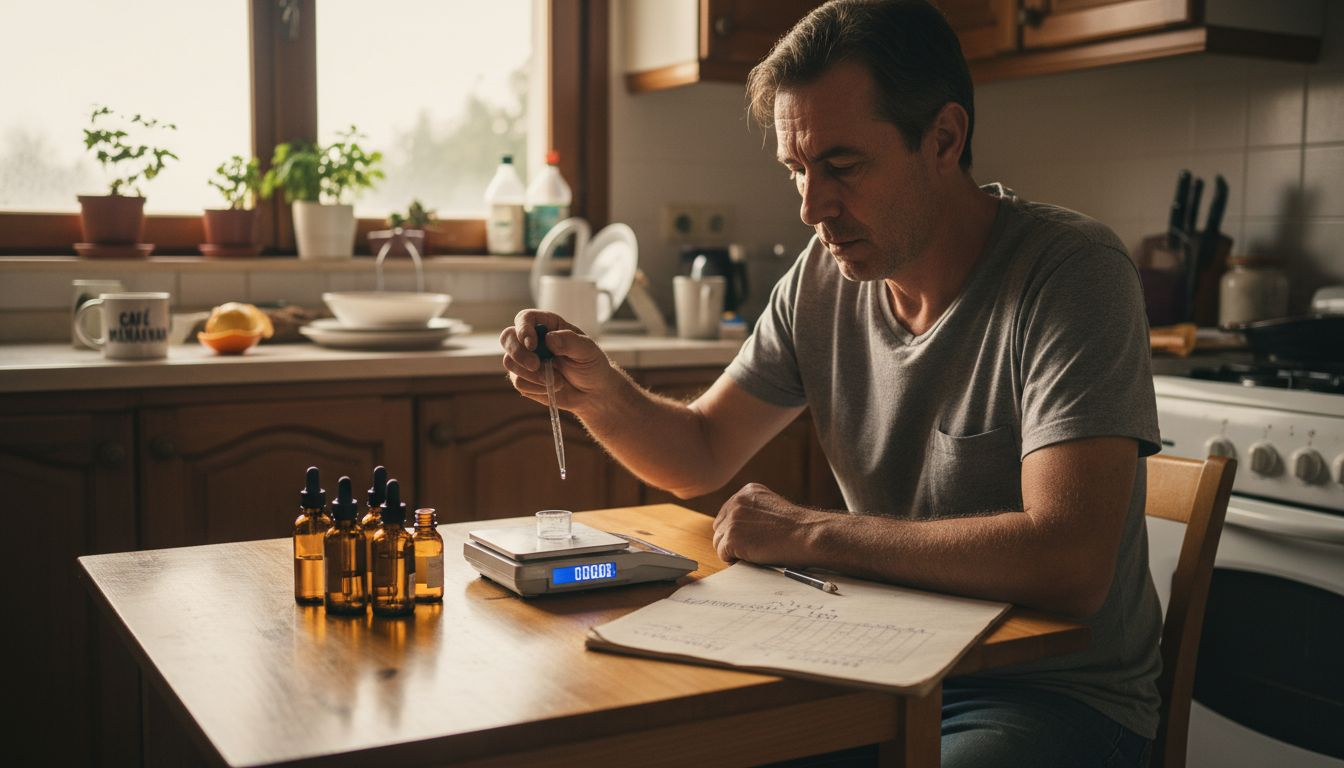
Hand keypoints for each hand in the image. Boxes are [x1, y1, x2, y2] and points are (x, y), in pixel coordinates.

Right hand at [499, 309, 621, 412]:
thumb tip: (549, 338)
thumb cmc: (591, 365)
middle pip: (508, 337)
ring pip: (510, 362)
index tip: (532, 344)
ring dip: (532, 374)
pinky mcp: (523, 379)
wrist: (592, 393)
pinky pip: (519, 383)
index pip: (525, 318)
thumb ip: (570, 342)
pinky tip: (553, 387)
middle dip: (518, 353)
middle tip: (535, 365)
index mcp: (547, 325)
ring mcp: (525, 360)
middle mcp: (532, 340)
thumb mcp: (587, 350)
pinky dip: (536, 388)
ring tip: (557, 381)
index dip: (523, 328)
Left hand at [712, 483, 823, 564]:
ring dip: (732, 551)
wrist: (807, 535)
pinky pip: (722, 553)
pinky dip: (733, 560)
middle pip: (720, 526)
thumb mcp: (773, 508)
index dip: (735, 529)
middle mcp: (737, 501)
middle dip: (730, 539)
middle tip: (748, 549)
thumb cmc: (798, 528)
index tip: (747, 538)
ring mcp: (733, 519)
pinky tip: (750, 558)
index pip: (728, 512)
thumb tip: (742, 528)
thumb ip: (755, 511)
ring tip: (752, 554)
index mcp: (748, 491)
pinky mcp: (732, 537)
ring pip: (718, 541)